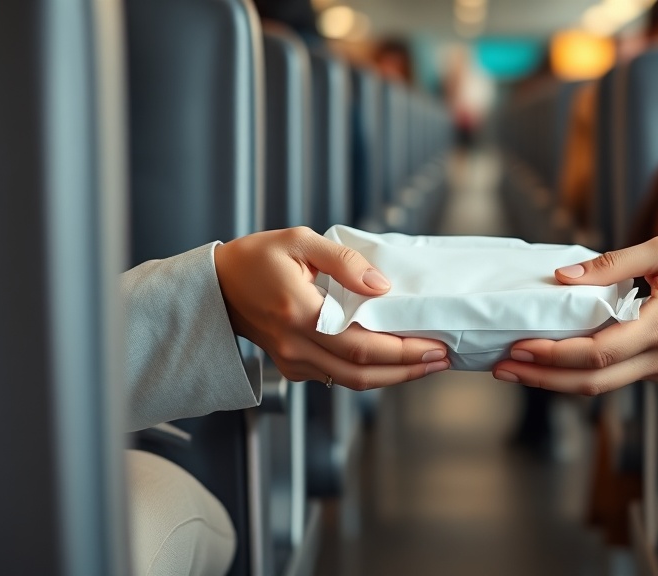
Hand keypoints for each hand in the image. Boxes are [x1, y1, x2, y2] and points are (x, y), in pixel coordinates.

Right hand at [214, 227, 448, 389]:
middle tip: (442, 358)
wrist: (216, 286)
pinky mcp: (293, 366)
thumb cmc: (256, 258)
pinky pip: (337, 376)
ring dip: (393, 376)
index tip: (435, 346)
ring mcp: (293, 361)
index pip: (360, 344)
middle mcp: (295, 345)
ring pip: (351, 381)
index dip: (402, 351)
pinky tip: (394, 360)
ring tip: (427, 364)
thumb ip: (344, 261)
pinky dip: (369, 372)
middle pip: (361, 372)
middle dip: (407, 369)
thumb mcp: (300, 241)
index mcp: (299, 313)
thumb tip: (382, 286)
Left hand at [491, 237, 657, 394]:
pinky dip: (576, 373)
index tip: (519, 347)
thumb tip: (562, 277)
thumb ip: (611, 264)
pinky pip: (611, 377)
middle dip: (542, 378)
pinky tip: (549, 360)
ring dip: (554, 380)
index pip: (597, 353)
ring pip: (599, 386)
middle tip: (502, 367)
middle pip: (591, 383)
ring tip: (515, 366)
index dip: (553, 356)